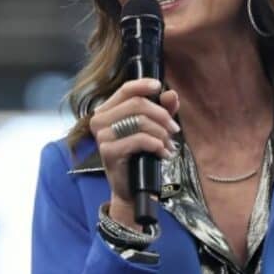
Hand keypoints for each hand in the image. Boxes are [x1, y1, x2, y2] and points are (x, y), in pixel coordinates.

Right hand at [89, 78, 180, 219]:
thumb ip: (162, 110)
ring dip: (161, 133)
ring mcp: (102, 136)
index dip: (143, 85)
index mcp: (108, 111)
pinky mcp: (108, 151)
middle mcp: (100, 120)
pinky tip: (162, 153)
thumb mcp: (154, 130)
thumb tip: (171, 94)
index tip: (159, 87)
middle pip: (137, 104)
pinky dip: (156, 145)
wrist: (130, 188)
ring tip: (169, 145)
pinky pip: (139, 139)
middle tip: (174, 130)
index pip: (125, 90)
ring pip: (140, 121)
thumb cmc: (139, 156)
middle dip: (162, 116)